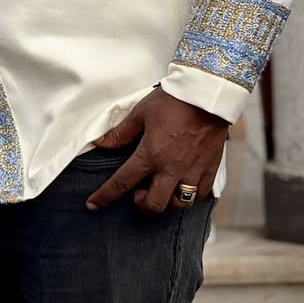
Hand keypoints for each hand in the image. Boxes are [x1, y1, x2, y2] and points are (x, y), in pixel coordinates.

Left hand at [85, 87, 228, 214]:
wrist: (206, 95)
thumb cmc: (173, 101)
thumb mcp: (140, 113)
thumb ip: (121, 133)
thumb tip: (101, 144)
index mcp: (151, 154)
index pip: (122, 182)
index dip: (105, 196)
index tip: (94, 205)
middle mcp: (171, 168)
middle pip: (154, 205)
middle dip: (142, 206)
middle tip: (138, 194)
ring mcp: (192, 172)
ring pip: (179, 204)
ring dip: (167, 200)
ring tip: (161, 186)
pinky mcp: (209, 169)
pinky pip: (200, 194)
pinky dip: (190, 193)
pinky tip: (183, 182)